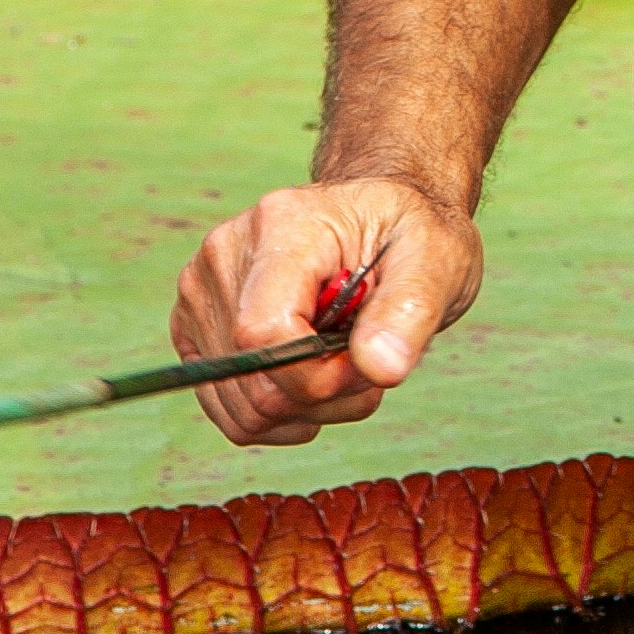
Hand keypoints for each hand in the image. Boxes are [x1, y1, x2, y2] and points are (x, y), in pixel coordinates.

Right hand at [169, 176, 483, 448]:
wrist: (379, 220)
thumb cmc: (408, 236)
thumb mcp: (437, 258)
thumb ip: (412, 310)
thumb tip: (380, 367)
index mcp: (282, 226)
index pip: (264, 334)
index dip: (320, 377)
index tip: (370, 362)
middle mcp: (225, 255)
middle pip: (255, 384)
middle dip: (327, 396)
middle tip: (368, 359)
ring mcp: (201, 292)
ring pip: (243, 409)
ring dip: (308, 409)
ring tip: (344, 362)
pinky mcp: (195, 326)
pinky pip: (227, 409)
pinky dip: (279, 413)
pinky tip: (313, 376)